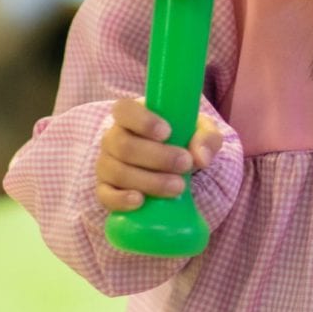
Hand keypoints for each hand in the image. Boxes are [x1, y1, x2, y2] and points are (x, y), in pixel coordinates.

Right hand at [93, 98, 223, 212]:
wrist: (176, 169)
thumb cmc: (184, 140)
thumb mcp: (202, 132)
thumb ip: (206, 138)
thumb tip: (201, 158)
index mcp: (132, 115)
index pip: (124, 110)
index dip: (142, 120)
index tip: (167, 132)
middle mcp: (113, 138)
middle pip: (123, 145)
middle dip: (157, 156)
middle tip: (185, 164)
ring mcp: (106, 164)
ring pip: (118, 171)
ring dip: (149, 181)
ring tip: (178, 187)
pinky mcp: (105, 190)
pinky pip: (105, 195)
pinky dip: (121, 199)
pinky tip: (140, 201)